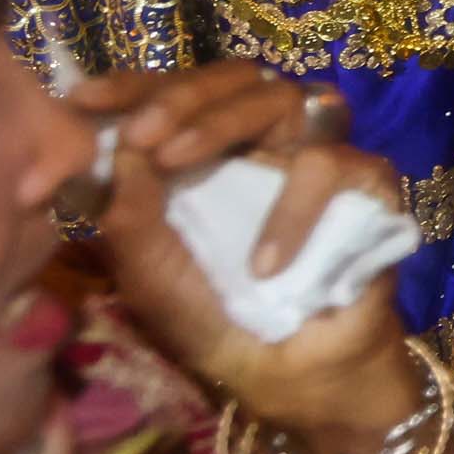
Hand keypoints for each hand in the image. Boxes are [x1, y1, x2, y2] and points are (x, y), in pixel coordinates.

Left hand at [60, 64, 413, 445]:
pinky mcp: (368, 185)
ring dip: (220, 122)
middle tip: (140, 132)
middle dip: (179, 95)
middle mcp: (266, 143)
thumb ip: (127, 212)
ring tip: (173, 160)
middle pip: (235, 76)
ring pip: (282, 99)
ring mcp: (318, 158)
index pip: (180, 92)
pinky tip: (260, 262)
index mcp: (210, 151)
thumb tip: (120, 143)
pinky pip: (329, 166)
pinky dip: (291, 209)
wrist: (287, 377)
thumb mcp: (148, 273)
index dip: (133, 87)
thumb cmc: (212, 322)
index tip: (84, 99)